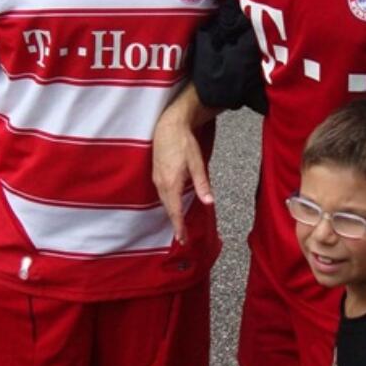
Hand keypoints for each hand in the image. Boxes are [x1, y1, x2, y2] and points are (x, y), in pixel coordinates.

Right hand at [152, 98, 212, 242]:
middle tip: (182, 239)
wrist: (168, 126)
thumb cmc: (184, 143)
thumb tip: (209, 202)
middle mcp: (162, 183)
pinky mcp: (156, 174)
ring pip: (164, 202)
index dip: (179, 226)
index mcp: (172, 183)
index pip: (175, 211)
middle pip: (168, 209)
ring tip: (178, 226)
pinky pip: (161, 194)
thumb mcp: (197, 163)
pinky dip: (167, 204)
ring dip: (171, 215)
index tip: (182, 239)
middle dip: (175, 224)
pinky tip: (172, 206)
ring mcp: (157, 179)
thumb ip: (202, 184)